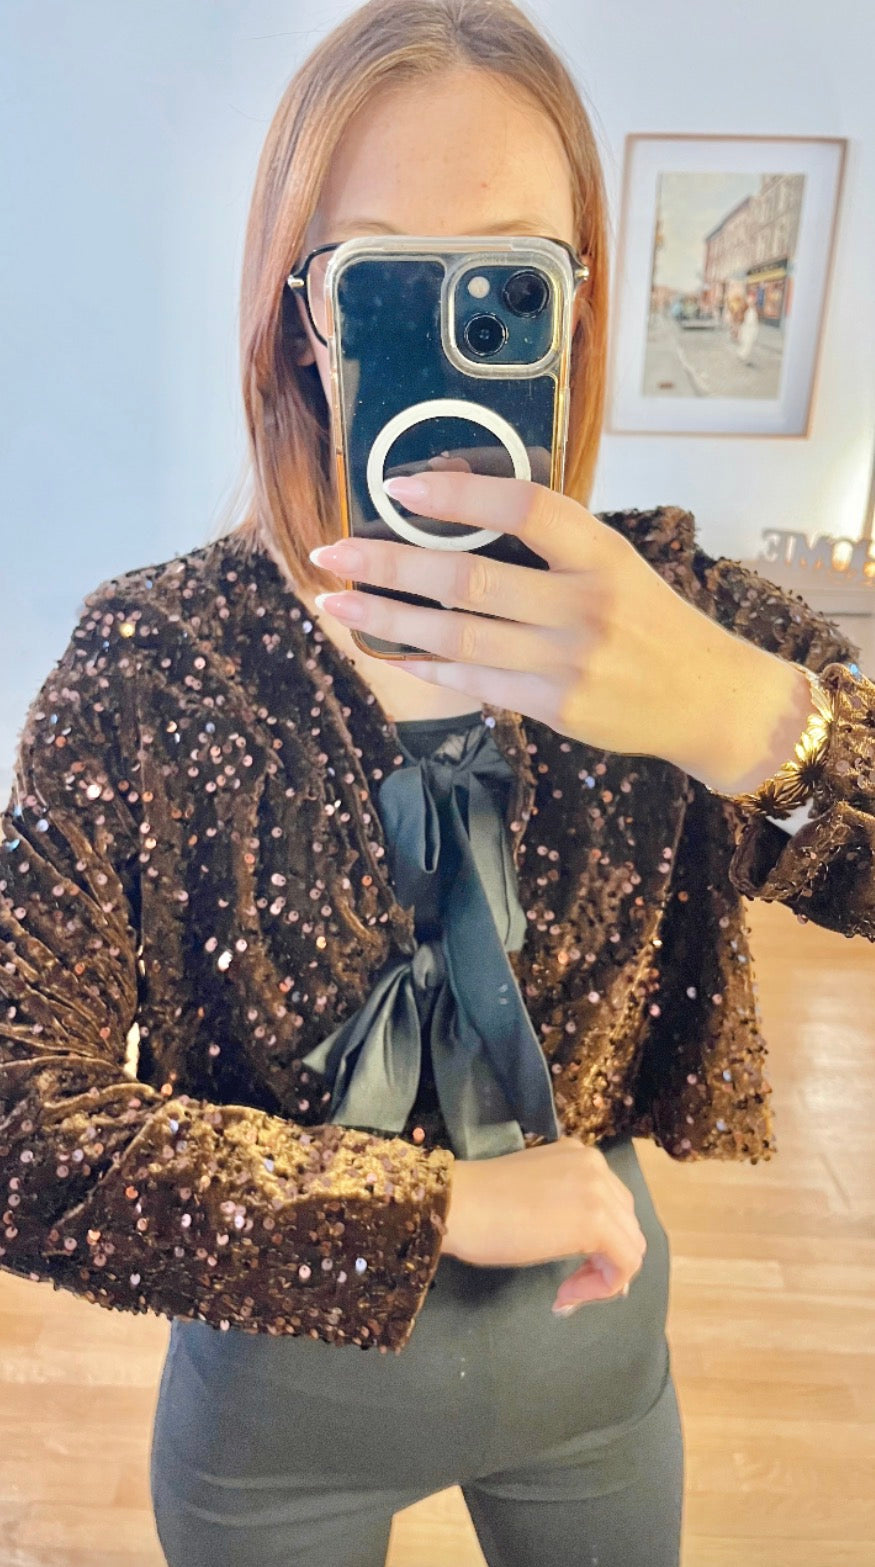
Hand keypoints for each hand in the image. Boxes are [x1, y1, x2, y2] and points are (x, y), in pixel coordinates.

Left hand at [308, 464, 742, 777]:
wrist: (707, 698)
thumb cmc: (650, 622)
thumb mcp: (614, 566)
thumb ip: (550, 546)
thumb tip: (454, 516)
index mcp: (601, 553)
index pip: (524, 508)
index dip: (457, 495)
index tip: (397, 488)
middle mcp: (584, 604)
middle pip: (468, 579)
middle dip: (390, 564)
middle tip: (333, 552)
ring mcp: (568, 660)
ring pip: (457, 636)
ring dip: (389, 619)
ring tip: (337, 604)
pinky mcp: (556, 706)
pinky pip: (475, 680)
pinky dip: (426, 662)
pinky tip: (389, 649)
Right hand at [441, 1138, 646, 1311]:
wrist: (457, 1205)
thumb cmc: (480, 1205)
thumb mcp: (536, 1195)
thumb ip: (565, 1207)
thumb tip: (588, 1244)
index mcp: (580, 1155)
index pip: (612, 1204)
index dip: (598, 1243)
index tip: (566, 1267)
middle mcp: (596, 1165)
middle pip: (626, 1224)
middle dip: (604, 1260)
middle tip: (569, 1286)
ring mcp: (599, 1191)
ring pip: (631, 1246)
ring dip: (603, 1277)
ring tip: (566, 1293)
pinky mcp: (597, 1222)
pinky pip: (625, 1264)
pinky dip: (603, 1288)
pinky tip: (566, 1295)